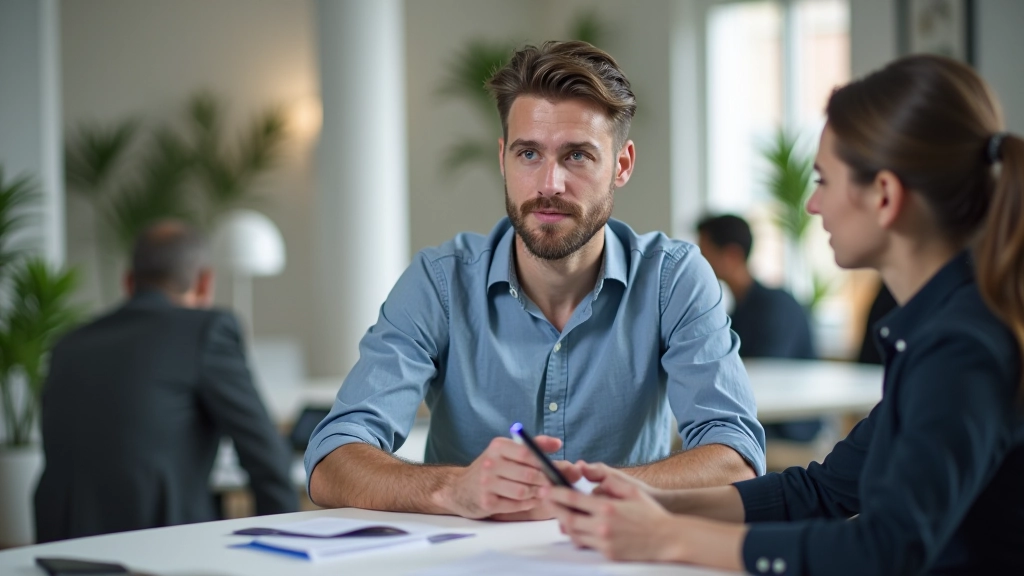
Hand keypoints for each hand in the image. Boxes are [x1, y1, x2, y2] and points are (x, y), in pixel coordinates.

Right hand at [432, 435, 564, 518]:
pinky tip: (529, 500)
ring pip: (524, 491)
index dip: (545, 462)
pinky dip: (527, 504)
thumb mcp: (506, 451)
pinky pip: (516, 505)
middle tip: (553, 485)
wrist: (459, 489)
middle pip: (529, 474)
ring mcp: (487, 483)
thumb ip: (533, 446)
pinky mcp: (486, 502)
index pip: (528, 453)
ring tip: (540, 493)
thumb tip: (558, 443)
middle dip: (545, 481)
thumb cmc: (491, 469)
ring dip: (536, 494)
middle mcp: (490, 463)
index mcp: (498, 446)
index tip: (556, 468)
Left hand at [543, 468, 686, 561]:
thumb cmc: (650, 513)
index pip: (574, 499)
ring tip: (560, 514)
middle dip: (554, 508)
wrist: (667, 539)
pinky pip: (586, 545)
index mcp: (608, 508)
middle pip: (568, 518)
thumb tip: (589, 476)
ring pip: (574, 533)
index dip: (556, 494)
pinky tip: (577, 528)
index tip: (545, 489)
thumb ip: (609, 482)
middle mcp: (603, 526)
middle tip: (545, 500)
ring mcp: (604, 542)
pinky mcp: (608, 553)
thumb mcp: (632, 490)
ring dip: (565, 523)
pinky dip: (579, 536)